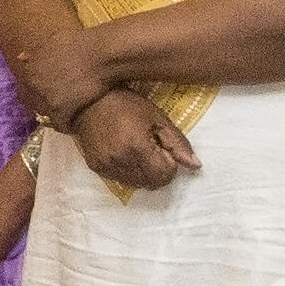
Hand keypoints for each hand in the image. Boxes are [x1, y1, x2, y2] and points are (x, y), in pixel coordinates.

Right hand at [67, 87, 197, 191]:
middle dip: (159, 170)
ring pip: (137, 185)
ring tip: (137, 150)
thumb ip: (178, 143)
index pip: (165, 175)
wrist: (87, 101)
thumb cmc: (127, 104)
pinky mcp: (96, 169)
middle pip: (153, 184)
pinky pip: (121, 180)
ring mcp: (107, 167)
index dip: (169, 163)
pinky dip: (129, 172)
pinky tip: (124, 153)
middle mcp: (121, 162)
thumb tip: (196, 165)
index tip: (162, 147)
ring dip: (144, 173)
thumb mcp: (157, 118)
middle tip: (152, 149)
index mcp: (138, 148)